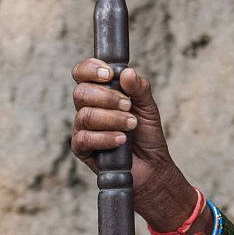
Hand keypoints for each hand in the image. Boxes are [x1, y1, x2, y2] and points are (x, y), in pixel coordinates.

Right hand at [71, 59, 197, 231]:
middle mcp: (87, 108)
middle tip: (129, 106)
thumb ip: (139, 88)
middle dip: (108, 98)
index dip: (91, 69)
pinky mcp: (81, 149)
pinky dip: (105, 137)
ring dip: (112, 118)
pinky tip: (121, 139)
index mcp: (100, 93)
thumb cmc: (146, 134)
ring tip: (131, 124)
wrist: (152, 165)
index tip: (109, 74)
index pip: (83, 73)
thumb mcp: (148, 107)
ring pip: (85, 116)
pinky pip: (84, 138)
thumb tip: (127, 72)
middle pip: (81, 93)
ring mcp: (82, 128)